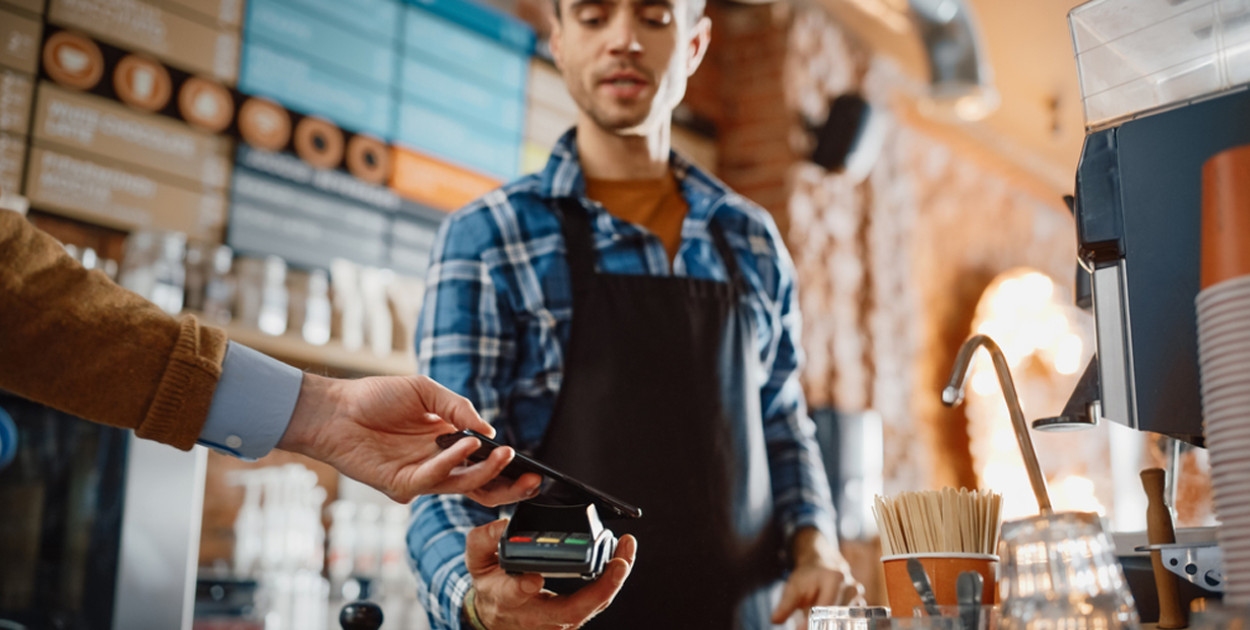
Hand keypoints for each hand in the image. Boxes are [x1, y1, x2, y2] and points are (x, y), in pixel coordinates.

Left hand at [276, 373, 541, 503]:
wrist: (335, 408)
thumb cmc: (375, 397)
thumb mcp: (425, 390)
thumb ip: (458, 408)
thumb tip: (488, 430)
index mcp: (447, 442)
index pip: (484, 462)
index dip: (506, 466)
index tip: (529, 464)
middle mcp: (438, 463)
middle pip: (480, 485)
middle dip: (509, 487)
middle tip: (532, 480)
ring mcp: (421, 476)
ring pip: (463, 486)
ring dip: (486, 471)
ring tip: (502, 454)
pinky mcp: (402, 484)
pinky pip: (435, 478)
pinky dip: (453, 462)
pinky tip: (466, 445)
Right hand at [466, 518, 636, 629]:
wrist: (497, 616)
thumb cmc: (490, 585)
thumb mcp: (476, 561)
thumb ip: (483, 540)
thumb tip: (503, 525)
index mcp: (506, 599)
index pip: (515, 595)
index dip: (523, 588)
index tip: (534, 579)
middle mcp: (536, 615)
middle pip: (573, 609)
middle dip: (601, 588)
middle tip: (619, 562)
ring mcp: (558, 620)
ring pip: (592, 606)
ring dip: (614, 580)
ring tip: (626, 550)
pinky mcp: (573, 617)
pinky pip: (597, 602)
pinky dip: (612, 580)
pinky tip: (622, 557)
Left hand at [771, 528, 864, 628]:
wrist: (822, 566)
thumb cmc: (806, 577)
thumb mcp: (793, 587)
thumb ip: (785, 605)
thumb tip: (775, 620)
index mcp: (835, 579)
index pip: (824, 608)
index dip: (810, 623)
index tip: (799, 629)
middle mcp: (851, 588)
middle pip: (838, 618)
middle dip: (821, 626)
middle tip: (803, 627)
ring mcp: (858, 598)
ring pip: (847, 622)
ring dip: (831, 625)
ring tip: (813, 625)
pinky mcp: (860, 607)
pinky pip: (852, 622)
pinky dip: (839, 625)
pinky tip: (824, 625)